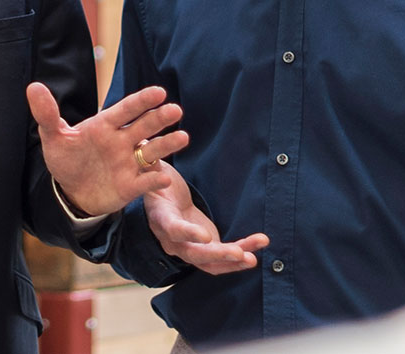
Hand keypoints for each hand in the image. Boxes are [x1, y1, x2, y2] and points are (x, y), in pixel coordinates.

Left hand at [27, 82, 186, 216]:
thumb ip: (46, 113)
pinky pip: (146, 181)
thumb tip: (33, 86)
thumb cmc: (66, 159)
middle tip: (175, 110)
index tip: (158, 92)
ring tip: (183, 137)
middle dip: (160, 118)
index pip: (125, 110)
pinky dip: (155, 180)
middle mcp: (122, 141)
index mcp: (105, 125)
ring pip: (152, 151)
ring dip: (167, 145)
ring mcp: (129, 163)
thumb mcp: (53, 137)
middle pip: (144, 127)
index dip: (141, 101)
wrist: (70, 191)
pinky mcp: (131, 185)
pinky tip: (164, 179)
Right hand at [145, 163, 267, 273]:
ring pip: (210, 263)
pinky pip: (223, 258)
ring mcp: (189, 247)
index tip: (205, 237)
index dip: (188, 234)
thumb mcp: (152, 170)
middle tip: (238, 253)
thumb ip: (151, 162)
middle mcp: (172, 239)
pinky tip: (260, 243)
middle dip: (217, 255)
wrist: (163, 200)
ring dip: (233, 262)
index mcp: (161, 218)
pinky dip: (242, 252)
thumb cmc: (158, 181)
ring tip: (253, 258)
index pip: (173, 229)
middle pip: (193, 253)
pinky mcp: (205, 249)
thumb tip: (144, 141)